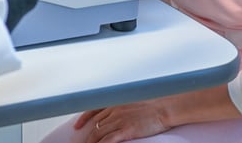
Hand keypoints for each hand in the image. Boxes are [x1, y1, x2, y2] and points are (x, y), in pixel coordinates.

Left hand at [73, 86, 238, 141]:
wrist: (165, 107)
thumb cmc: (154, 104)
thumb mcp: (133, 101)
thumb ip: (122, 107)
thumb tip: (116, 113)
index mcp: (115, 102)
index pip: (93, 110)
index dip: (83, 118)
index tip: (77, 125)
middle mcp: (114, 110)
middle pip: (94, 124)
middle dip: (86, 135)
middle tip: (81, 142)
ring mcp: (119, 120)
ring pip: (98, 133)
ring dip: (91, 142)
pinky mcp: (125, 130)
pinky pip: (107, 140)